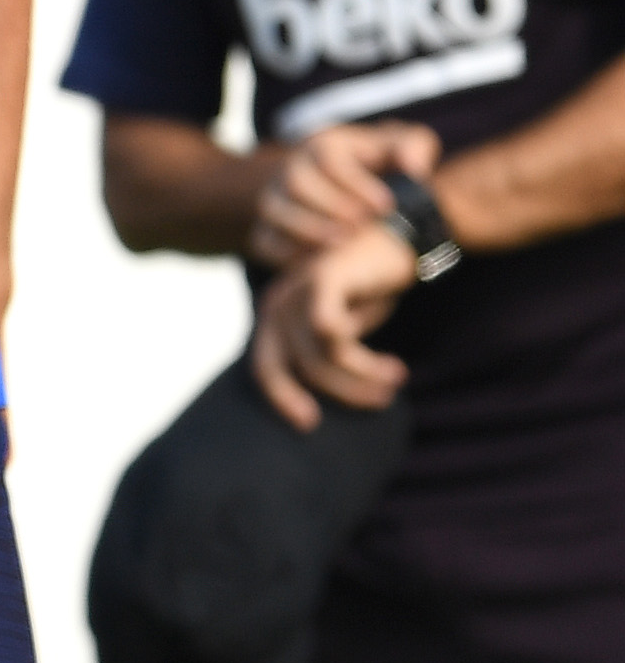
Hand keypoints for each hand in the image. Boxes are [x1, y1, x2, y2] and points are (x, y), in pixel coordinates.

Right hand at [245, 121, 441, 270]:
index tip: (386, 206)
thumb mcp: (400, 146)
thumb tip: (412, 168)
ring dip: (308, 229)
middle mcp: (291, 168)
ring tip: (343, 244)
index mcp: (323, 144)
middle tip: (362, 226)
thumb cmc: (379, 167)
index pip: (326, 157)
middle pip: (294, 182)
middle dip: (330, 206)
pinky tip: (318, 262)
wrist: (344, 188)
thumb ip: (412, 146)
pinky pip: (264, 241)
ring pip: (274, 210)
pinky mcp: (267, 229)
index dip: (354, 183)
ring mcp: (274, 198)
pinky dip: (285, 253)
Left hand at [250, 223, 418, 431]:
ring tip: (396, 378)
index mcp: (278, 316)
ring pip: (322, 356)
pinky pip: (330, 332)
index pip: (266, 366)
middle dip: (337, 392)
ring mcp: (298, 288)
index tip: (310, 424)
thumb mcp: (345, 324)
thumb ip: (328, 352)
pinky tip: (392, 366)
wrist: (397, 237)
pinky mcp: (324, 278)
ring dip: (364, 377)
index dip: (282, 397)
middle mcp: (280, 302)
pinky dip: (360, 358)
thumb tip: (332, 394)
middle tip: (382, 399)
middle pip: (295, 367)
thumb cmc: (368, 284)